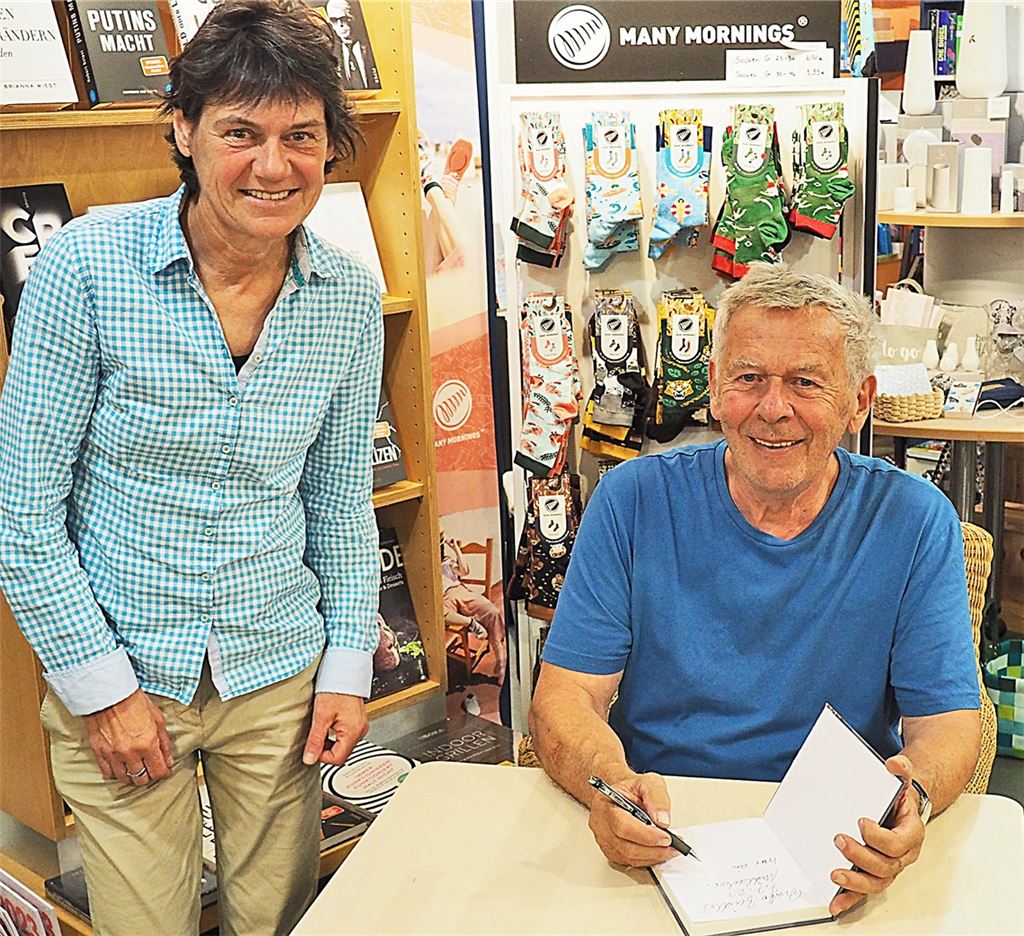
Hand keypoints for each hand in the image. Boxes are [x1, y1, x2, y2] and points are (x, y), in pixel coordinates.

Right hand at [82, 689, 173, 786]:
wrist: (110, 694)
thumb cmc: (134, 702)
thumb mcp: (158, 719)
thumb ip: (164, 742)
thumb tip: (169, 760)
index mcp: (147, 744)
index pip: (158, 771)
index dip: (164, 773)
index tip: (165, 771)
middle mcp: (130, 753)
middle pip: (141, 779)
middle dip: (149, 776)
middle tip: (151, 769)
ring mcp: (113, 755)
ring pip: (125, 778)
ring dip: (132, 776)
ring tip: (137, 768)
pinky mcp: (99, 753)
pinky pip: (108, 772)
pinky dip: (115, 772)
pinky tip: (121, 767)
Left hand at [303, 692, 367, 766]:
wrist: (344, 672)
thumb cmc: (335, 689)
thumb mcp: (321, 716)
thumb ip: (315, 740)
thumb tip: (309, 758)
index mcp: (353, 732)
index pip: (337, 759)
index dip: (322, 756)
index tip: (313, 747)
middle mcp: (360, 731)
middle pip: (341, 753)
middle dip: (326, 749)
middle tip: (315, 735)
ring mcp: (360, 726)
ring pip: (343, 745)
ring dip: (330, 741)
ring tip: (322, 727)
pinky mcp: (357, 721)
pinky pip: (346, 735)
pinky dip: (335, 734)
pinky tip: (329, 724)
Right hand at [588, 771, 677, 867]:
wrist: (620, 792)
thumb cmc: (631, 788)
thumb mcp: (648, 782)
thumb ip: (657, 797)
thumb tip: (662, 820)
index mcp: (606, 804)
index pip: (623, 826)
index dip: (646, 835)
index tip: (667, 837)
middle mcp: (601, 824)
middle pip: (626, 846)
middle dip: (653, 849)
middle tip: (673, 846)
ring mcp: (604, 839)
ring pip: (628, 857)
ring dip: (652, 856)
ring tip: (670, 849)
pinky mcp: (610, 850)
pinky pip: (629, 861)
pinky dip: (646, 859)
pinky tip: (658, 852)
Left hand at [828, 754, 924, 915]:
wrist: (903, 806)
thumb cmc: (899, 797)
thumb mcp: (902, 778)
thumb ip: (900, 769)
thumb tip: (894, 764)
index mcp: (910, 834)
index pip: (898, 843)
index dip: (878, 836)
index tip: (860, 822)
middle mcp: (902, 855)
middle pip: (885, 866)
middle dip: (861, 856)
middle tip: (839, 840)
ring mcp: (889, 866)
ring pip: (876, 883)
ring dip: (855, 881)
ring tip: (835, 874)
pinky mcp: (874, 872)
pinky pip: (865, 890)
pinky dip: (850, 898)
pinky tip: (835, 902)